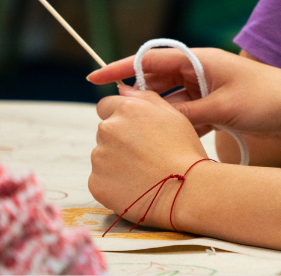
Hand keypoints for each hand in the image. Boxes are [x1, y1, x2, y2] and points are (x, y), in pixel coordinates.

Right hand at [88, 48, 280, 144]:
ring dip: (154, 112)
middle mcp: (200, 70)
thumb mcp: (222, 108)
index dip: (121, 68)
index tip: (93, 76)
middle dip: (135, 95)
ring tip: (132, 128)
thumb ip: (185, 112)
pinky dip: (174, 122)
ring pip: (170, 99)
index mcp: (200, 60)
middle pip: (156, 79)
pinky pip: (185, 112)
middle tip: (111, 114)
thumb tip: (149, 117)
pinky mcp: (214, 105)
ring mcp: (207, 88)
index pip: (152, 60)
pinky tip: (161, 137)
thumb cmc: (265, 100)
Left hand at [90, 87, 206, 229]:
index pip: (106, 105)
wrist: (185, 190)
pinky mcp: (95, 182)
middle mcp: (108, 129)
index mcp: (127, 109)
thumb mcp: (174, 115)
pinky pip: (101, 178)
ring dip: (117, 160)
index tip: (134, 129)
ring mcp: (99, 157)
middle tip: (145, 153)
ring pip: (103, 155)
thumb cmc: (185, 151)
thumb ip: (146, 97)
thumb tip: (123, 89)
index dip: (120, 116)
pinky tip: (136, 185)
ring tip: (143, 171)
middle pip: (106, 131)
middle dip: (120, 139)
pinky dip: (114, 182)